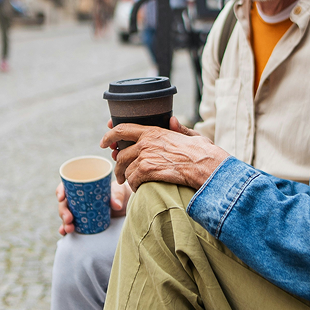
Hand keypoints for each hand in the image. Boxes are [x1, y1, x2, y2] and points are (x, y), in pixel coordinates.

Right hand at [57, 179, 131, 235]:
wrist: (127, 207)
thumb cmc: (121, 194)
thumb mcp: (120, 191)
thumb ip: (117, 196)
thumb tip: (116, 205)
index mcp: (83, 187)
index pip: (67, 186)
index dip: (60, 191)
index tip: (61, 197)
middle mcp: (78, 199)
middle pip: (64, 203)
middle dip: (63, 211)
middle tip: (69, 218)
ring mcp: (79, 212)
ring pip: (66, 216)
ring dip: (64, 222)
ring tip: (69, 228)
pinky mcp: (83, 222)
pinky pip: (72, 225)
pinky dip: (66, 229)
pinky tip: (64, 233)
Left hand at [100, 117, 227, 192]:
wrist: (206, 166)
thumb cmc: (203, 153)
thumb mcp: (192, 136)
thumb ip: (179, 128)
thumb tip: (172, 120)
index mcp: (153, 131)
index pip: (123, 129)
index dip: (109, 135)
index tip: (103, 143)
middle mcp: (145, 142)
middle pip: (120, 154)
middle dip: (117, 166)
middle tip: (119, 175)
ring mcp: (145, 156)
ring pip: (126, 169)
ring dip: (127, 178)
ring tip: (130, 184)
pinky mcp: (147, 171)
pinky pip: (132, 180)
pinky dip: (135, 186)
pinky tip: (140, 189)